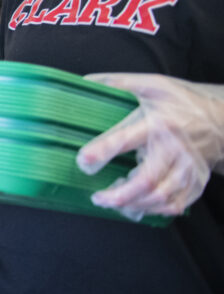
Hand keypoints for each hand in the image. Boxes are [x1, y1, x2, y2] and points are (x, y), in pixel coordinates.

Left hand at [76, 73, 223, 220]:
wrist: (222, 119)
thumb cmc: (182, 102)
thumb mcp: (151, 85)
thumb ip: (117, 84)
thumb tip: (84, 83)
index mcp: (159, 123)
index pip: (125, 139)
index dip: (102, 152)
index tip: (83, 161)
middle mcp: (174, 149)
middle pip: (146, 180)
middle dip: (119, 194)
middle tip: (97, 197)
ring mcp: (188, 169)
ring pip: (160, 197)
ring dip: (133, 204)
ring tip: (111, 201)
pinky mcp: (196, 183)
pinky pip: (174, 205)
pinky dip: (152, 211)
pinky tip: (135, 206)